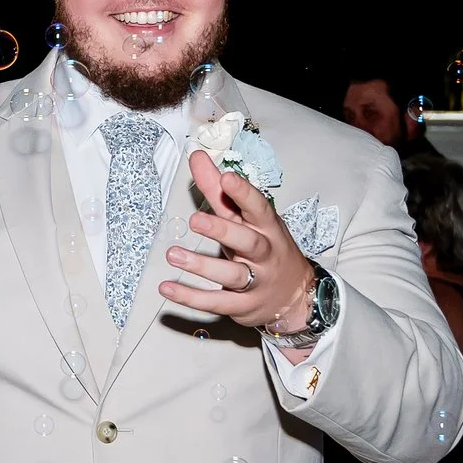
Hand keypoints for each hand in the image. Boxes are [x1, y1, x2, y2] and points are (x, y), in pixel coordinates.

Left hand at [159, 150, 316, 332]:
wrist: (295, 295)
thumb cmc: (264, 247)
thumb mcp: (245, 218)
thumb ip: (218, 190)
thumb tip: (197, 156)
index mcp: (266, 227)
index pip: (258, 207)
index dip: (243, 193)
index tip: (226, 178)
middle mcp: (264, 253)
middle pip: (247, 241)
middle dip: (222, 230)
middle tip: (195, 221)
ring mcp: (256, 282)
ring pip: (231, 274)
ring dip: (202, 266)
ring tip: (173, 255)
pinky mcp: (243, 306)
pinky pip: (216, 302)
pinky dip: (191, 297)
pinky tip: (168, 288)